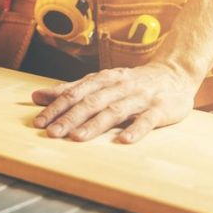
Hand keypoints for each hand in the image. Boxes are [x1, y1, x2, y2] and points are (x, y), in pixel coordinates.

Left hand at [31, 63, 198, 142]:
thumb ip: (70, 90)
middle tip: (52, 132)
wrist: (175, 72)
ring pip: (114, 110)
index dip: (56, 107)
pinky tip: (124, 140)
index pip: (75, 93)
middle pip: (91, 102)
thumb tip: (36, 96)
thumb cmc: (131, 81)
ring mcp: (140, 97)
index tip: (39, 122)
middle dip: (69, 118)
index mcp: (102, 80)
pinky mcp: (161, 108)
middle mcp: (119, 86)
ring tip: (76, 138)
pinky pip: (147, 119)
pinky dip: (136, 129)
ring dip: (94, 125)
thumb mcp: (99, 82)